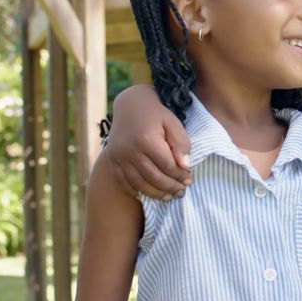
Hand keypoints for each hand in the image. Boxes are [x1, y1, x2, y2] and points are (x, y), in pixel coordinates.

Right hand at [104, 85, 191, 199]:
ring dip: (155, 193)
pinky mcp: (112, 160)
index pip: (167, 165)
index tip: (189, 179)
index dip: (180, 175)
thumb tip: (185, 166)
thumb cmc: (156, 114)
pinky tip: (147, 194)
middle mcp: (130, 150)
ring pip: (138, 184)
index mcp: (147, 139)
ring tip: (169, 196)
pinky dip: (135, 191)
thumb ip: (181, 143)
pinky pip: (122, 182)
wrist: (129, 104)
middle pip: (153, 177)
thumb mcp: (173, 122)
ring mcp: (118, 157)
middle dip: (170, 187)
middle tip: (181, 191)